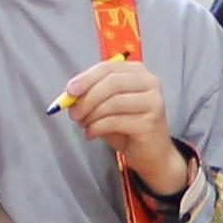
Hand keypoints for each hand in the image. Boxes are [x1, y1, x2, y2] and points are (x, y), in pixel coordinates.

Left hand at [53, 57, 185, 191]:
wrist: (152, 154)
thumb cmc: (128, 127)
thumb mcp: (107, 106)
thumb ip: (91, 95)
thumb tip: (70, 95)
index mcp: (137, 72)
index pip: (108, 68)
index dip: (86, 78)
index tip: (69, 91)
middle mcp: (149, 83)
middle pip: (111, 83)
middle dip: (87, 98)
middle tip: (73, 112)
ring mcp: (152, 102)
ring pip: (113, 102)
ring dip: (91, 114)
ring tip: (83, 124)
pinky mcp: (149, 123)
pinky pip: (115, 121)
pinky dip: (97, 127)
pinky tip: (91, 133)